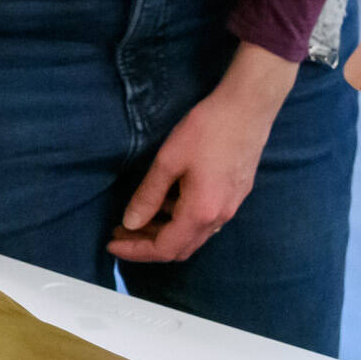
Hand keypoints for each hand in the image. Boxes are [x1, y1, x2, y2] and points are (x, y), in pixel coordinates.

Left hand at [111, 47, 296, 264]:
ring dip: (164, 232)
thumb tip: (130, 223)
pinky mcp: (235, 195)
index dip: (136, 251)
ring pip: (193, 235)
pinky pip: (205, 221)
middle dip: (147, 244)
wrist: (248, 108)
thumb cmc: (206, 130)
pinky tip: (167, 201)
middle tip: (122, 231)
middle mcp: (219, 218)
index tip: (112, 243)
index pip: (164, 249)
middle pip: (180, 248)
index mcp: (200, 213)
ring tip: (139, 216)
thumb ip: (148, 196)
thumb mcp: (168, 161)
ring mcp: (230, 208)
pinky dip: (181, 220)